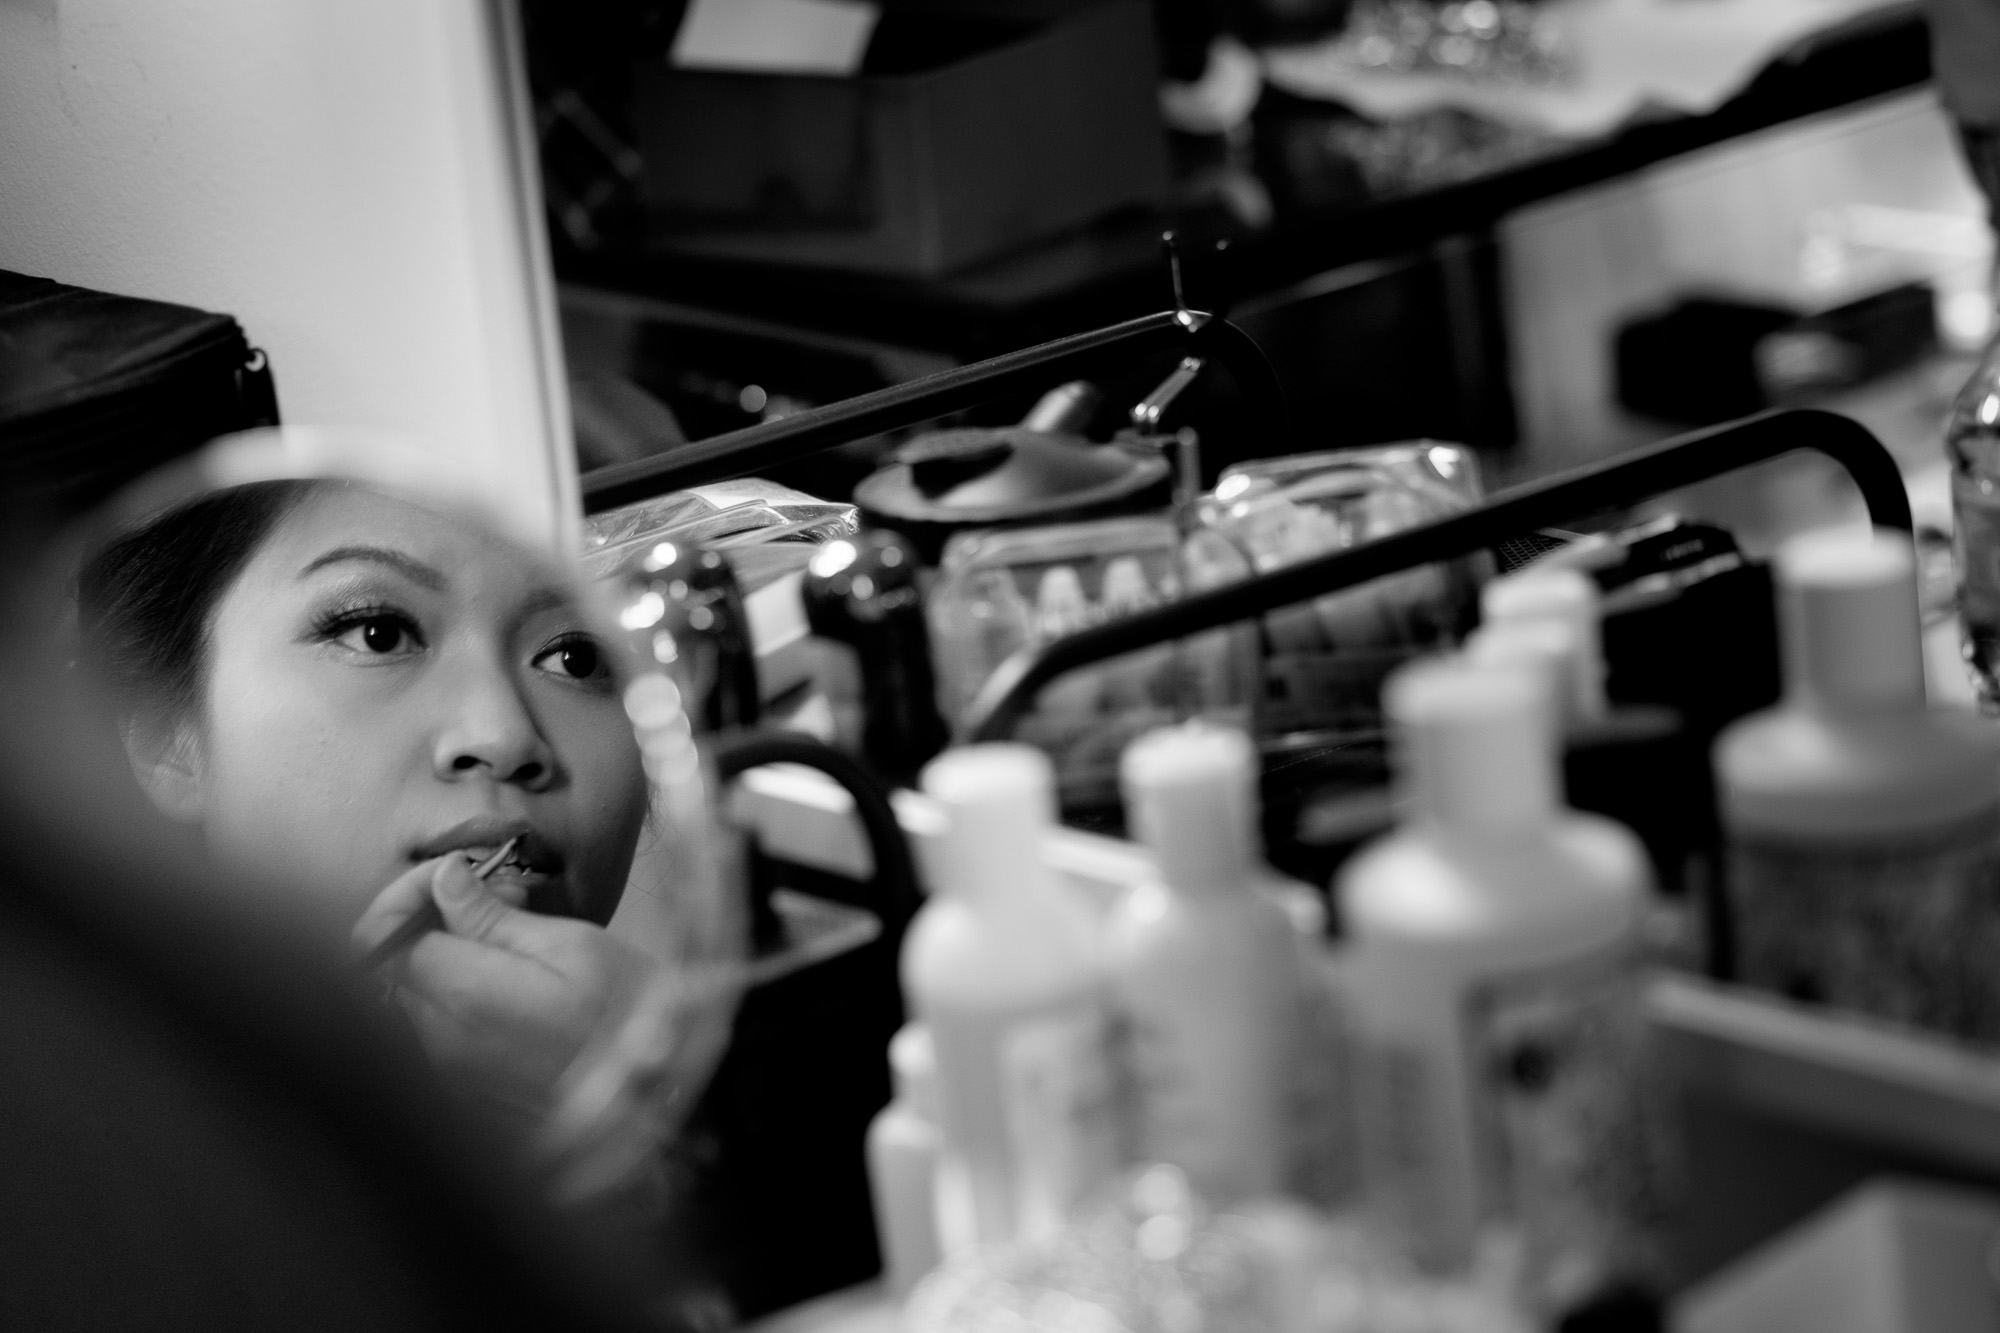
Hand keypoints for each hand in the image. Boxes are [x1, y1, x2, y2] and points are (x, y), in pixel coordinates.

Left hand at [353, 857, 656, 1123]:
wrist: (657, 1090)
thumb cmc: (627, 1012)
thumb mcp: (570, 945)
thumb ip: (492, 916)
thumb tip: (442, 880)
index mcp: (465, 997)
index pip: (383, 936)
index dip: (408, 894)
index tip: (455, 873)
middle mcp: (440, 1041)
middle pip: (396, 964)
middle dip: (435, 919)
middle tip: (507, 899)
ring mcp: (450, 1071)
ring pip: (418, 993)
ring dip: (453, 953)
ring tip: (523, 934)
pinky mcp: (466, 1088)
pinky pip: (441, 1026)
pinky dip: (464, 990)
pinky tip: (518, 979)